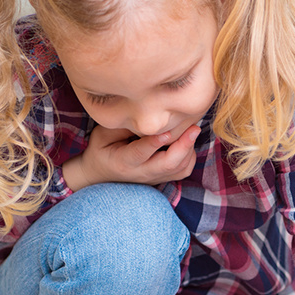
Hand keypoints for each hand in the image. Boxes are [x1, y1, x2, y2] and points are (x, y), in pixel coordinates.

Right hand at [62, 124, 199, 190]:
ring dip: (189, 149)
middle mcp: (141, 173)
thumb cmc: (102, 149)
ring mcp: (154, 178)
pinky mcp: (163, 178)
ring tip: (192, 129)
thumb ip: (122, 127)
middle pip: (168, 164)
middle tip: (194, 127)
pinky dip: (190, 156)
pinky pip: (183, 170)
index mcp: (123, 162)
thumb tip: (145, 116)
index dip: (154, 143)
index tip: (167, 130)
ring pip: (179, 168)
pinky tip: (187, 141)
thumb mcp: (102, 135)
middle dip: (184, 146)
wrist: (100, 174)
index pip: (140, 154)